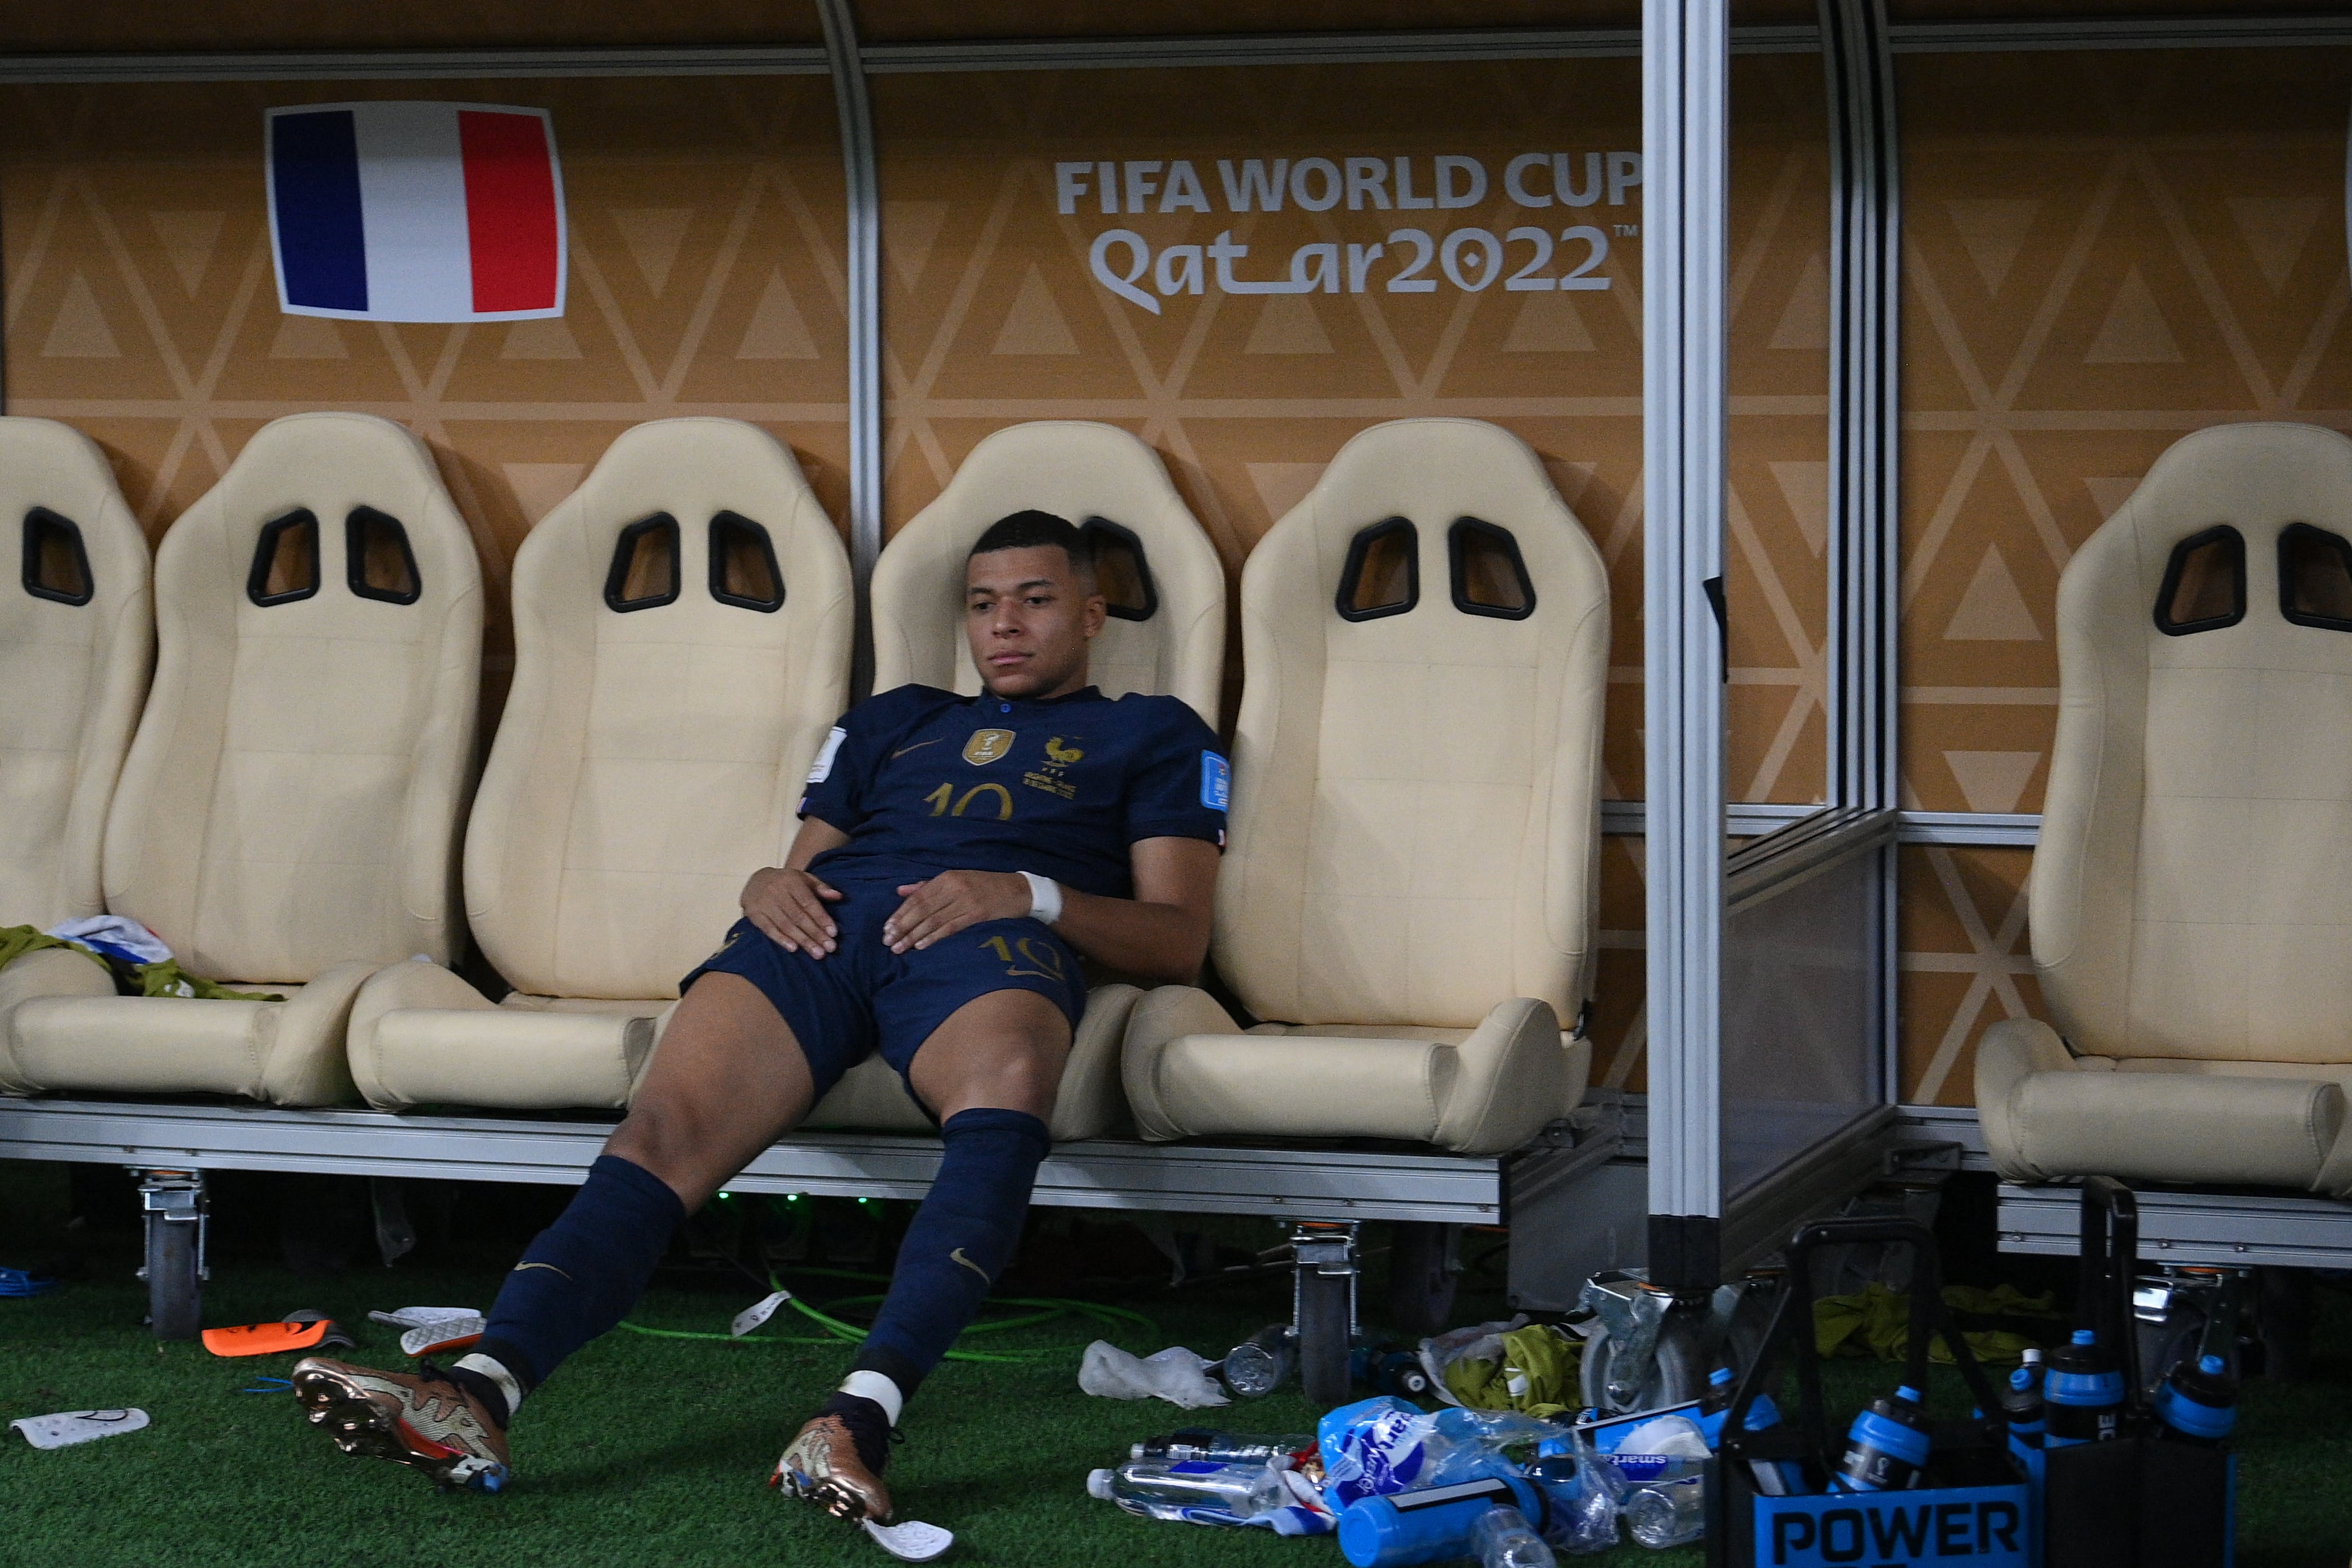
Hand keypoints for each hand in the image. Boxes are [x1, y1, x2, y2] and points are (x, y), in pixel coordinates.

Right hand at [741, 866, 842, 956]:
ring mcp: (764, 904)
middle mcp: (777, 891)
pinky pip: (768, 928)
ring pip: (785, 924)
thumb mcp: (804, 879)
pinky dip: (781, 939)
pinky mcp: (754, 914)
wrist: (756, 880)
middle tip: (829, 948)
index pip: (808, 902)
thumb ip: (821, 888)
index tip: (833, 933)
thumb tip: (838, 896)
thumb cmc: (787, 883)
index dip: (821, 918)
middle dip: (815, 933)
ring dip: (802, 940)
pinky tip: (793, 949)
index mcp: (791, 881)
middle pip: (798, 916)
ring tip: (817, 953)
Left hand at [884, 870, 1030, 953]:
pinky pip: (951, 927)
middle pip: (922, 909)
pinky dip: (934, 937)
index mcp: (946, 877)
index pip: (917, 897)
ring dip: (914, 935)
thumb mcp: (956, 880)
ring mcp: (966, 900)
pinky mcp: (977, 913)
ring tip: (899, 948)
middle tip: (888, 942)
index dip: (900, 913)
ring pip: (933, 920)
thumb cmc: (984, 886)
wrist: (1017, 890)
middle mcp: (954, 887)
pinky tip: (921, 946)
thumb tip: (900, 891)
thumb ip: (926, 886)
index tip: (886, 928)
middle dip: (903, 926)